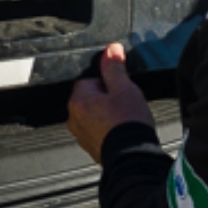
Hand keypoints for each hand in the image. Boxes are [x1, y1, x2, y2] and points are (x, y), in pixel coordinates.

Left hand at [67, 43, 154, 161]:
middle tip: (124, 104)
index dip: (107, 82)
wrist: (133, 157)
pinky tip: (122, 132)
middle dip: (107, 99)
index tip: (120, 88)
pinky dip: (108, 130)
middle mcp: (74, 118)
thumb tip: (111, 50)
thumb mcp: (124, 88)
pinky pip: (98, 131)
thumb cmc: (128, 124)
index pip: (89, 80)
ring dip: (107, 115)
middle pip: (91, 98)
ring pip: (94, 115)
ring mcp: (81, 134)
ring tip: (125, 119)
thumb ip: (114, 68)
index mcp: (78, 100)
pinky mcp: (91, 147)